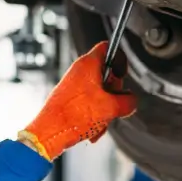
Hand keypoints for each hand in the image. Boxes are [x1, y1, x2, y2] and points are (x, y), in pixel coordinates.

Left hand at [18, 42, 136, 159]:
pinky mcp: (69, 98)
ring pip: (99, 92)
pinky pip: (89, 104)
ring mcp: (73, 85)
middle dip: (114, 93)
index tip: (122, 74)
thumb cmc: (72, 116)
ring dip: (105, 109)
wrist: (50, 133)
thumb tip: (131, 101)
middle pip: (107, 74)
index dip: (120, 60)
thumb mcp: (111, 108)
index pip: (108, 48)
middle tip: (113, 103)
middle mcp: (79, 72)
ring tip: (101, 121)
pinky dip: (95, 116)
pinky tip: (93, 128)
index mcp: (88, 65)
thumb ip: (129, 101)